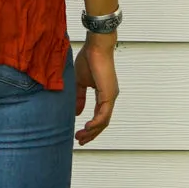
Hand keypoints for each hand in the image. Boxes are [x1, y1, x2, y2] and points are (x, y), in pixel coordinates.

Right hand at [74, 31, 118, 146]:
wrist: (96, 46)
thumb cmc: (89, 59)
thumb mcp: (80, 82)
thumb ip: (80, 98)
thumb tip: (78, 113)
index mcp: (104, 95)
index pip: (99, 116)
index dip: (90, 128)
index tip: (79, 135)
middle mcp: (110, 97)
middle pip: (102, 122)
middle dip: (91, 134)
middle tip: (79, 141)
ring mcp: (111, 96)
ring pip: (103, 121)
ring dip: (92, 131)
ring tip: (81, 137)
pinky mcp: (109, 94)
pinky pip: (103, 114)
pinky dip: (96, 123)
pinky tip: (87, 127)